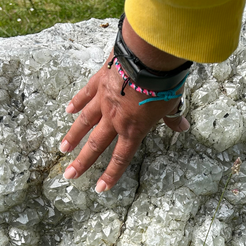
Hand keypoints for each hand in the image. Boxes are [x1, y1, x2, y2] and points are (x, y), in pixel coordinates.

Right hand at [59, 18, 189, 192]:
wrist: (149, 57)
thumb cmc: (163, 84)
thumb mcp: (172, 104)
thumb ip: (172, 118)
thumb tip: (183, 127)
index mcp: (133, 129)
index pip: (120, 158)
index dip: (110, 175)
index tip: (99, 189)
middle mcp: (114, 119)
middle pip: (96, 145)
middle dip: (82, 162)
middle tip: (69, 174)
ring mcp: (104, 100)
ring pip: (85, 122)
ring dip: (73, 136)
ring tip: (63, 148)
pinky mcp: (99, 81)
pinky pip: (85, 95)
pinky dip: (76, 103)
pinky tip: (67, 111)